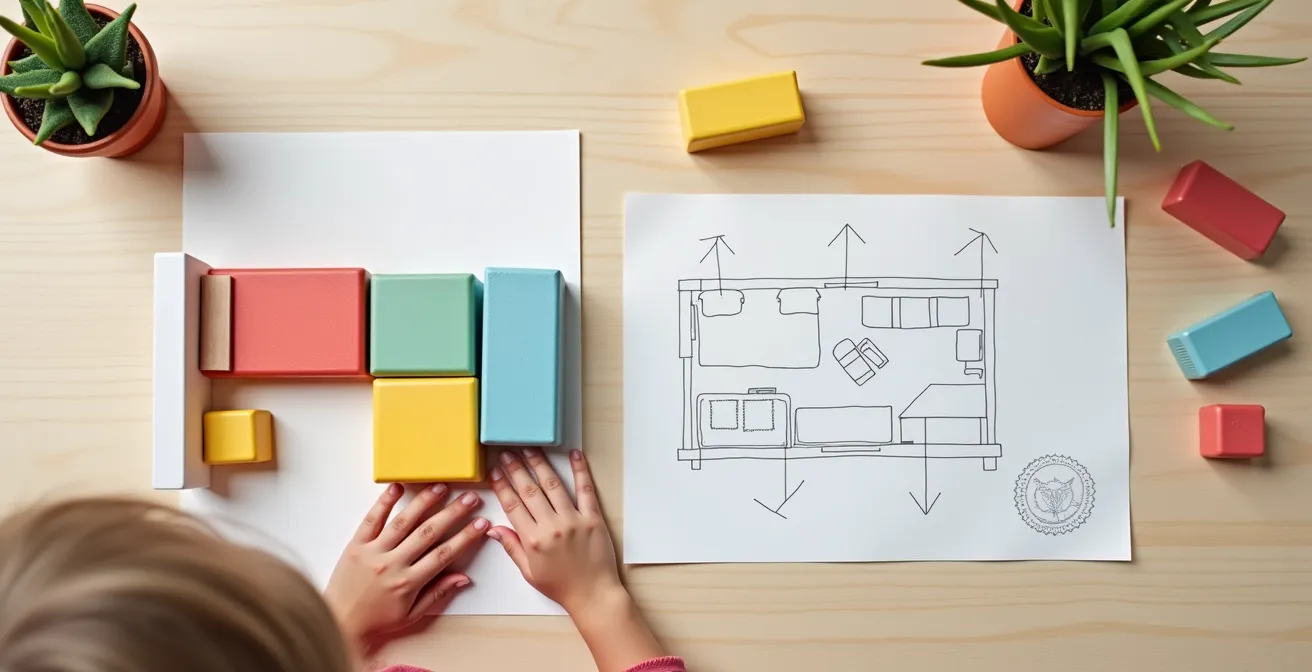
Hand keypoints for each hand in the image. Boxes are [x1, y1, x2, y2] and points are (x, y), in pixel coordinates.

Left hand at [324, 483, 487, 647]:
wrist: (339, 623)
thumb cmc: (376, 620)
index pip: (444, 554)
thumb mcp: (411, 614)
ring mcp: (373, 552)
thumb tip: (463, 578)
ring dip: (424, 502)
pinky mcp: (355, 545)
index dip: (466, 537)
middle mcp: (392, 564)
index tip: (481, 523)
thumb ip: (438, 594)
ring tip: (441, 486)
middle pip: (428, 532)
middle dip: (453, 513)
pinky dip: (384, 502)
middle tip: (470, 498)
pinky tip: (397, 487)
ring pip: (403, 521)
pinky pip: (371, 519)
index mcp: (408, 582)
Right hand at [487, 449, 666, 671]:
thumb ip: (512, 547)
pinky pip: (586, 490)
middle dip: (516, 469)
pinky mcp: (593, 518)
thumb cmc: (561, 586)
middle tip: (507, 453)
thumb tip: (493, 529)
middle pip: (529, 491)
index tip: (494, 472)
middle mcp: (551, 527)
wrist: (593, 594)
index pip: (512, 506)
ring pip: (553, 486)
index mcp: (533, 540)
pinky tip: (574, 455)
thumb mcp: (529, 572)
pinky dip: (580, 470)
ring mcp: (573, 520)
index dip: (502, 486)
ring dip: (540, 464)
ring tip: (530, 449)